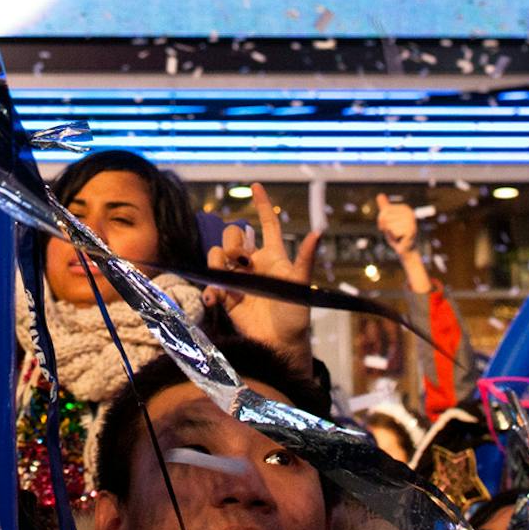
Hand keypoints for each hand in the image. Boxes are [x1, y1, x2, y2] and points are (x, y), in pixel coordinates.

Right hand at [209, 182, 321, 362]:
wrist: (280, 344)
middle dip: (232, 243)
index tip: (256, 185)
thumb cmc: (296, 315)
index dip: (263, 205)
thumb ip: (305, 258)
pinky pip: (210, 284)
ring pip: (216, 256)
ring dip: (217, 262)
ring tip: (228, 279)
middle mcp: (253, 264)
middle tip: (240, 261)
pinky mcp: (226, 296)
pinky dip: (210, 290)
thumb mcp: (302, 285)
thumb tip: (318, 232)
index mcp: (273, 257)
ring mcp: (237, 279)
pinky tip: (215, 299)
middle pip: (234, 237)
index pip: (267, 224)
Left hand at [376, 192, 432, 293]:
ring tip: (397, 235)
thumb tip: (380, 194)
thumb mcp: (389, 218)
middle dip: (385, 227)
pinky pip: (392, 232)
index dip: (382, 220)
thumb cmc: (396, 233)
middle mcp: (410, 213)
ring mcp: (411, 222)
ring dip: (389, 233)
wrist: (405, 248)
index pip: (384, 211)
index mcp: (405, 208)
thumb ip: (385, 207)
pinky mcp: (410, 231)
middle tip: (393, 232)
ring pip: (388, 225)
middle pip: (385, 217)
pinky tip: (400, 239)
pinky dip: (393, 237)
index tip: (390, 225)